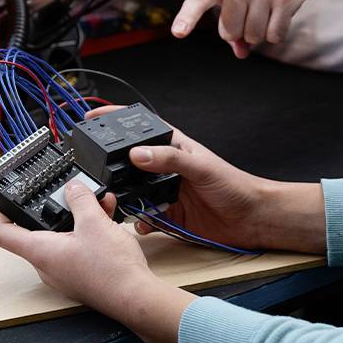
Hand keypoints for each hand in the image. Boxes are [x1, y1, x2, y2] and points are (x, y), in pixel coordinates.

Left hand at [0, 180, 195, 342]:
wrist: (136, 297)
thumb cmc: (112, 270)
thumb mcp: (94, 222)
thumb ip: (80, 199)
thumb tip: (73, 188)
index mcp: (41, 252)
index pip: (2, 233)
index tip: (4, 199)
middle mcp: (47, 265)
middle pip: (36, 232)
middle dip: (53, 208)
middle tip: (66, 193)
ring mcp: (64, 272)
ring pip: (62, 238)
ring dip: (77, 217)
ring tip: (96, 202)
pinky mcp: (80, 275)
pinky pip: (76, 248)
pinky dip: (87, 232)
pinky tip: (106, 218)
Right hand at [117, 119, 325, 255]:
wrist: (250, 219)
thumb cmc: (234, 185)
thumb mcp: (200, 166)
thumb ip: (169, 159)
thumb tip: (137, 153)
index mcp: (173, 146)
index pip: (141, 127)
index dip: (116, 119)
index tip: (92, 118)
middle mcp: (165, 167)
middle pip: (129, 162)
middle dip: (113, 167)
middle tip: (99, 172)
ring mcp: (164, 190)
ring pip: (133, 191)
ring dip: (126, 199)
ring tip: (122, 203)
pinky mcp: (167, 214)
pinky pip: (143, 217)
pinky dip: (139, 222)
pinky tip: (143, 224)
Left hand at [173, 0, 342, 56]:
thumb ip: (231, 18)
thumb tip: (240, 52)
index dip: (188, 17)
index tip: (178, 32)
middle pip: (230, 32)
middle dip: (239, 30)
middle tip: (250, 11)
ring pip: (253, 37)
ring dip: (259, 32)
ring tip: (266, 9)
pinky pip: (275, 36)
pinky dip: (276, 33)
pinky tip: (279, 14)